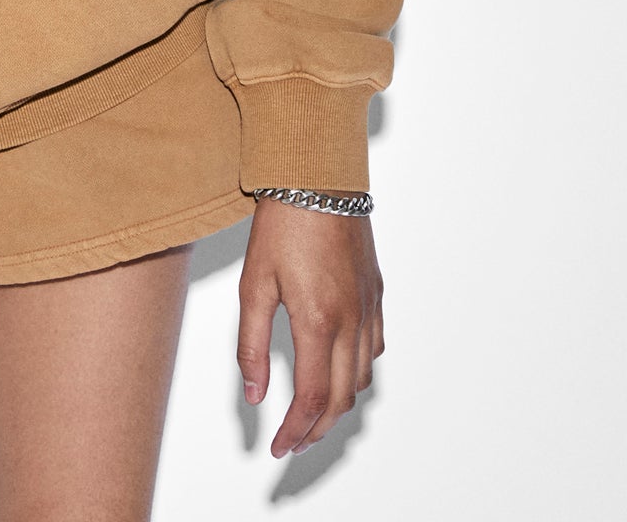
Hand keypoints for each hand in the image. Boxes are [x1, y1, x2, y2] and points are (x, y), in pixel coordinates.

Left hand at [236, 196, 384, 456]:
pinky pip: (374, 349)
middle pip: (340, 400)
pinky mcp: (375, 293)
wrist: (318, 176)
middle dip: (316, 430)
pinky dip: (356, 372)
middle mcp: (351, 322)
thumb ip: (251, 344)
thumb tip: (252, 396)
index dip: (295, 432)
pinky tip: (337, 369)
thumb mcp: (253, 284)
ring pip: (361, 379)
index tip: (278, 448)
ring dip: (337, 404)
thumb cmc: (282, 224)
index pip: (310, 400)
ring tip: (309, 412)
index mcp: (318, 322)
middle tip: (291, 442)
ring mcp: (369, 308)